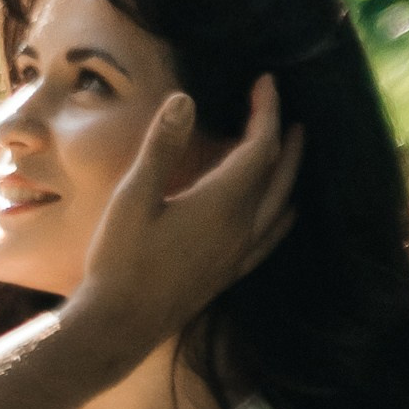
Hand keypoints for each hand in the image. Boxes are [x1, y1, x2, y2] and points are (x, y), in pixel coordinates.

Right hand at [73, 75, 302, 361]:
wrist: (118, 326)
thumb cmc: (120, 262)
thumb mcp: (133, 197)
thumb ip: (162, 147)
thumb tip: (185, 99)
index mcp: (221, 204)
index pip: (260, 146)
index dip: (267, 110)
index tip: (265, 81)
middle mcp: (240, 229)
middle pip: (278, 173)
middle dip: (284, 135)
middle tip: (280, 106)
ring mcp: (237, 255)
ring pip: (279, 205)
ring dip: (288, 171)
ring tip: (291, 148)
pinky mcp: (227, 274)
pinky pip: (269, 238)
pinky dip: (282, 214)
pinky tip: (283, 212)